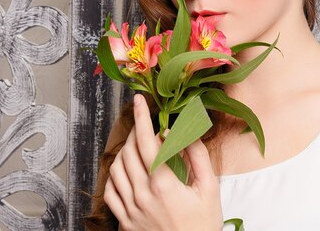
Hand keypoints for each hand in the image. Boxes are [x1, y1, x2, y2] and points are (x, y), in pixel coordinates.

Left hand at [104, 94, 223, 230]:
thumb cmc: (203, 225)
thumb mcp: (209, 188)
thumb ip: (196, 156)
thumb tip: (181, 131)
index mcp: (163, 184)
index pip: (146, 142)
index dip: (141, 117)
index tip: (139, 101)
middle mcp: (142, 195)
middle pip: (129, 152)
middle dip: (136, 132)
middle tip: (147, 126)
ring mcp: (130, 209)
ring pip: (116, 169)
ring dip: (125, 152)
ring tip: (139, 147)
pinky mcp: (125, 221)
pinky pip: (110, 192)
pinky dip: (114, 175)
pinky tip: (126, 171)